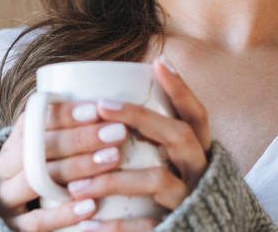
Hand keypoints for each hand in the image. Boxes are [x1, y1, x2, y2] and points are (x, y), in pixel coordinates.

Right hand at [0, 99, 130, 230]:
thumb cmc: (32, 176)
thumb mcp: (36, 152)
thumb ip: (59, 132)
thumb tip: (103, 104)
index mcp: (12, 143)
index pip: (35, 120)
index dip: (66, 113)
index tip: (97, 108)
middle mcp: (4, 168)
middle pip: (40, 147)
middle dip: (81, 138)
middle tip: (117, 132)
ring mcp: (6, 197)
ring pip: (39, 179)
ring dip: (79, 167)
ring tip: (112, 159)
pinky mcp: (12, 226)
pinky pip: (37, 221)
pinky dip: (63, 213)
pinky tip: (90, 205)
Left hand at [63, 56, 212, 229]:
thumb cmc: (177, 193)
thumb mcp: (176, 163)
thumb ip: (158, 138)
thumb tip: (118, 99)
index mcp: (200, 151)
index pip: (197, 114)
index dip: (182, 89)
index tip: (158, 62)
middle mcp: (200, 171)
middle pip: (179, 136)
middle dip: (141, 117)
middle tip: (101, 107)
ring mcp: (190, 199)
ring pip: (158, 180)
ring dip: (115, 178)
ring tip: (76, 185)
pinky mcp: (179, 227)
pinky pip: (148, 226)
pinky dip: (116, 227)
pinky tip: (86, 225)